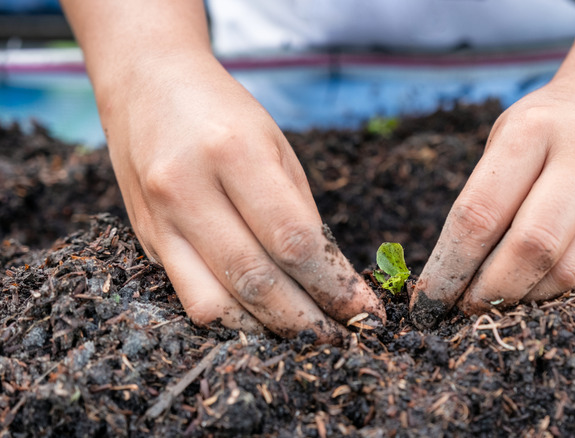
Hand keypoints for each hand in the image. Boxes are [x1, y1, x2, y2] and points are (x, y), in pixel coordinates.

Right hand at [100, 53, 384, 341]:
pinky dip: (232, 320)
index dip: (334, 285)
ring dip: (267, 332)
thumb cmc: (224, 112)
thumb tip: (329, 279)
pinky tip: (262, 321)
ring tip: (305, 338)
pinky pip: (190, 299)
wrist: (147, 83)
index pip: (293, 240)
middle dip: (306, 321)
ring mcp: (160, 220)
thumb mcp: (276, 145)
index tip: (365, 310)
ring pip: (216, 305)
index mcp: (233, 152)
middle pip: (256, 280)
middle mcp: (188, 189)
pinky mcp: (146, 241)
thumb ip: (299, 212)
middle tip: (342, 338)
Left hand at [410, 75, 574, 326]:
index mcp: (533, 129)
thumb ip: (482, 199)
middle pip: (531, 245)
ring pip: (566, 269)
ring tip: (494, 300)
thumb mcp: (503, 139)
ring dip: (522, 297)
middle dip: (490, 289)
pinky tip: (528, 287)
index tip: (428, 298)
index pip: (481, 212)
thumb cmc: (542, 130)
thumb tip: (448, 278)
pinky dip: (550, 289)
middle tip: (464, 307)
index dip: (450, 265)